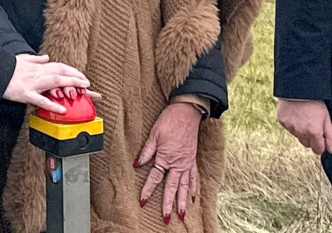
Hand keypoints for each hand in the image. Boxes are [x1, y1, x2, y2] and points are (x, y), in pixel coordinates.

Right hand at [3, 52, 92, 110]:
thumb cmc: (7, 67)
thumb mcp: (22, 59)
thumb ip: (36, 59)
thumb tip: (46, 57)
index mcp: (37, 67)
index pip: (59, 67)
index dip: (72, 71)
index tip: (82, 76)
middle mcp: (37, 73)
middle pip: (60, 72)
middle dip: (76, 77)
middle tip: (88, 84)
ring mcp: (32, 83)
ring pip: (55, 81)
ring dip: (70, 84)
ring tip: (82, 91)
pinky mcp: (25, 93)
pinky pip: (41, 100)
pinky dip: (53, 105)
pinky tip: (63, 110)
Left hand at [135, 99, 203, 222]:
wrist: (187, 112)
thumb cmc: (169, 121)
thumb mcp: (154, 134)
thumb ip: (146, 151)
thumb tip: (137, 164)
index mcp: (166, 157)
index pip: (155, 178)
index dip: (148, 190)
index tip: (143, 201)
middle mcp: (177, 163)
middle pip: (172, 187)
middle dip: (169, 203)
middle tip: (167, 218)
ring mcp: (186, 163)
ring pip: (185, 186)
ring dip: (182, 201)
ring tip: (181, 214)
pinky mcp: (192, 160)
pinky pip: (194, 177)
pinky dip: (193, 188)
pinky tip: (192, 198)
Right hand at [275, 97, 331, 155]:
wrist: (298, 88)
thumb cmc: (315, 102)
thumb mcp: (326, 118)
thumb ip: (330, 136)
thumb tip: (331, 151)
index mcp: (314, 132)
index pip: (318, 150)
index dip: (320, 144)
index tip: (321, 135)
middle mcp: (301, 132)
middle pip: (307, 144)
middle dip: (311, 138)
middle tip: (312, 123)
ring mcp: (290, 127)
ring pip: (297, 136)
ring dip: (301, 130)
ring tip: (303, 116)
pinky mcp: (282, 121)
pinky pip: (288, 128)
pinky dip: (292, 124)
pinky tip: (295, 114)